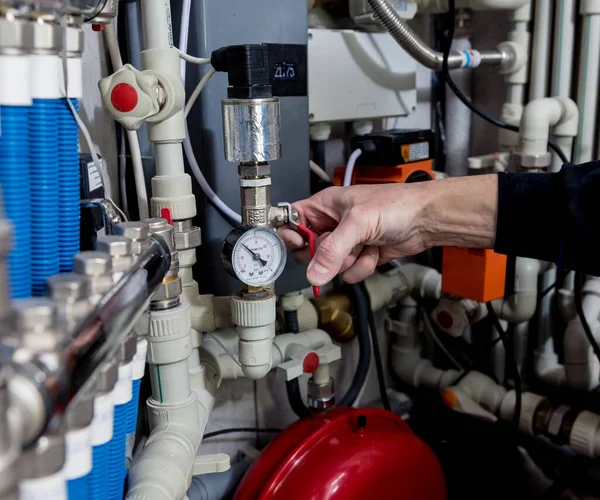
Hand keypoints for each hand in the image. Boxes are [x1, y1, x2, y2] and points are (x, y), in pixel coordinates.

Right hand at [279, 176, 496, 285]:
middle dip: (324, 256)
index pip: (292, 220)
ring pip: (328, 265)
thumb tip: (313, 273)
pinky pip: (348, 271)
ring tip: (364, 248)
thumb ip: (332, 250)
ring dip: (347, 262)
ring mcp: (346, 241)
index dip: (291, 235)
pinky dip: (362, 267)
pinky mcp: (360, 255)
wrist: (426, 219)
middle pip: (308, 249)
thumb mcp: (358, 223)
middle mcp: (332, 224)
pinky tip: (374, 254)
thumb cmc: (396, 205)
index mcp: (324, 206)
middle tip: (338, 251)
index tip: (300, 245)